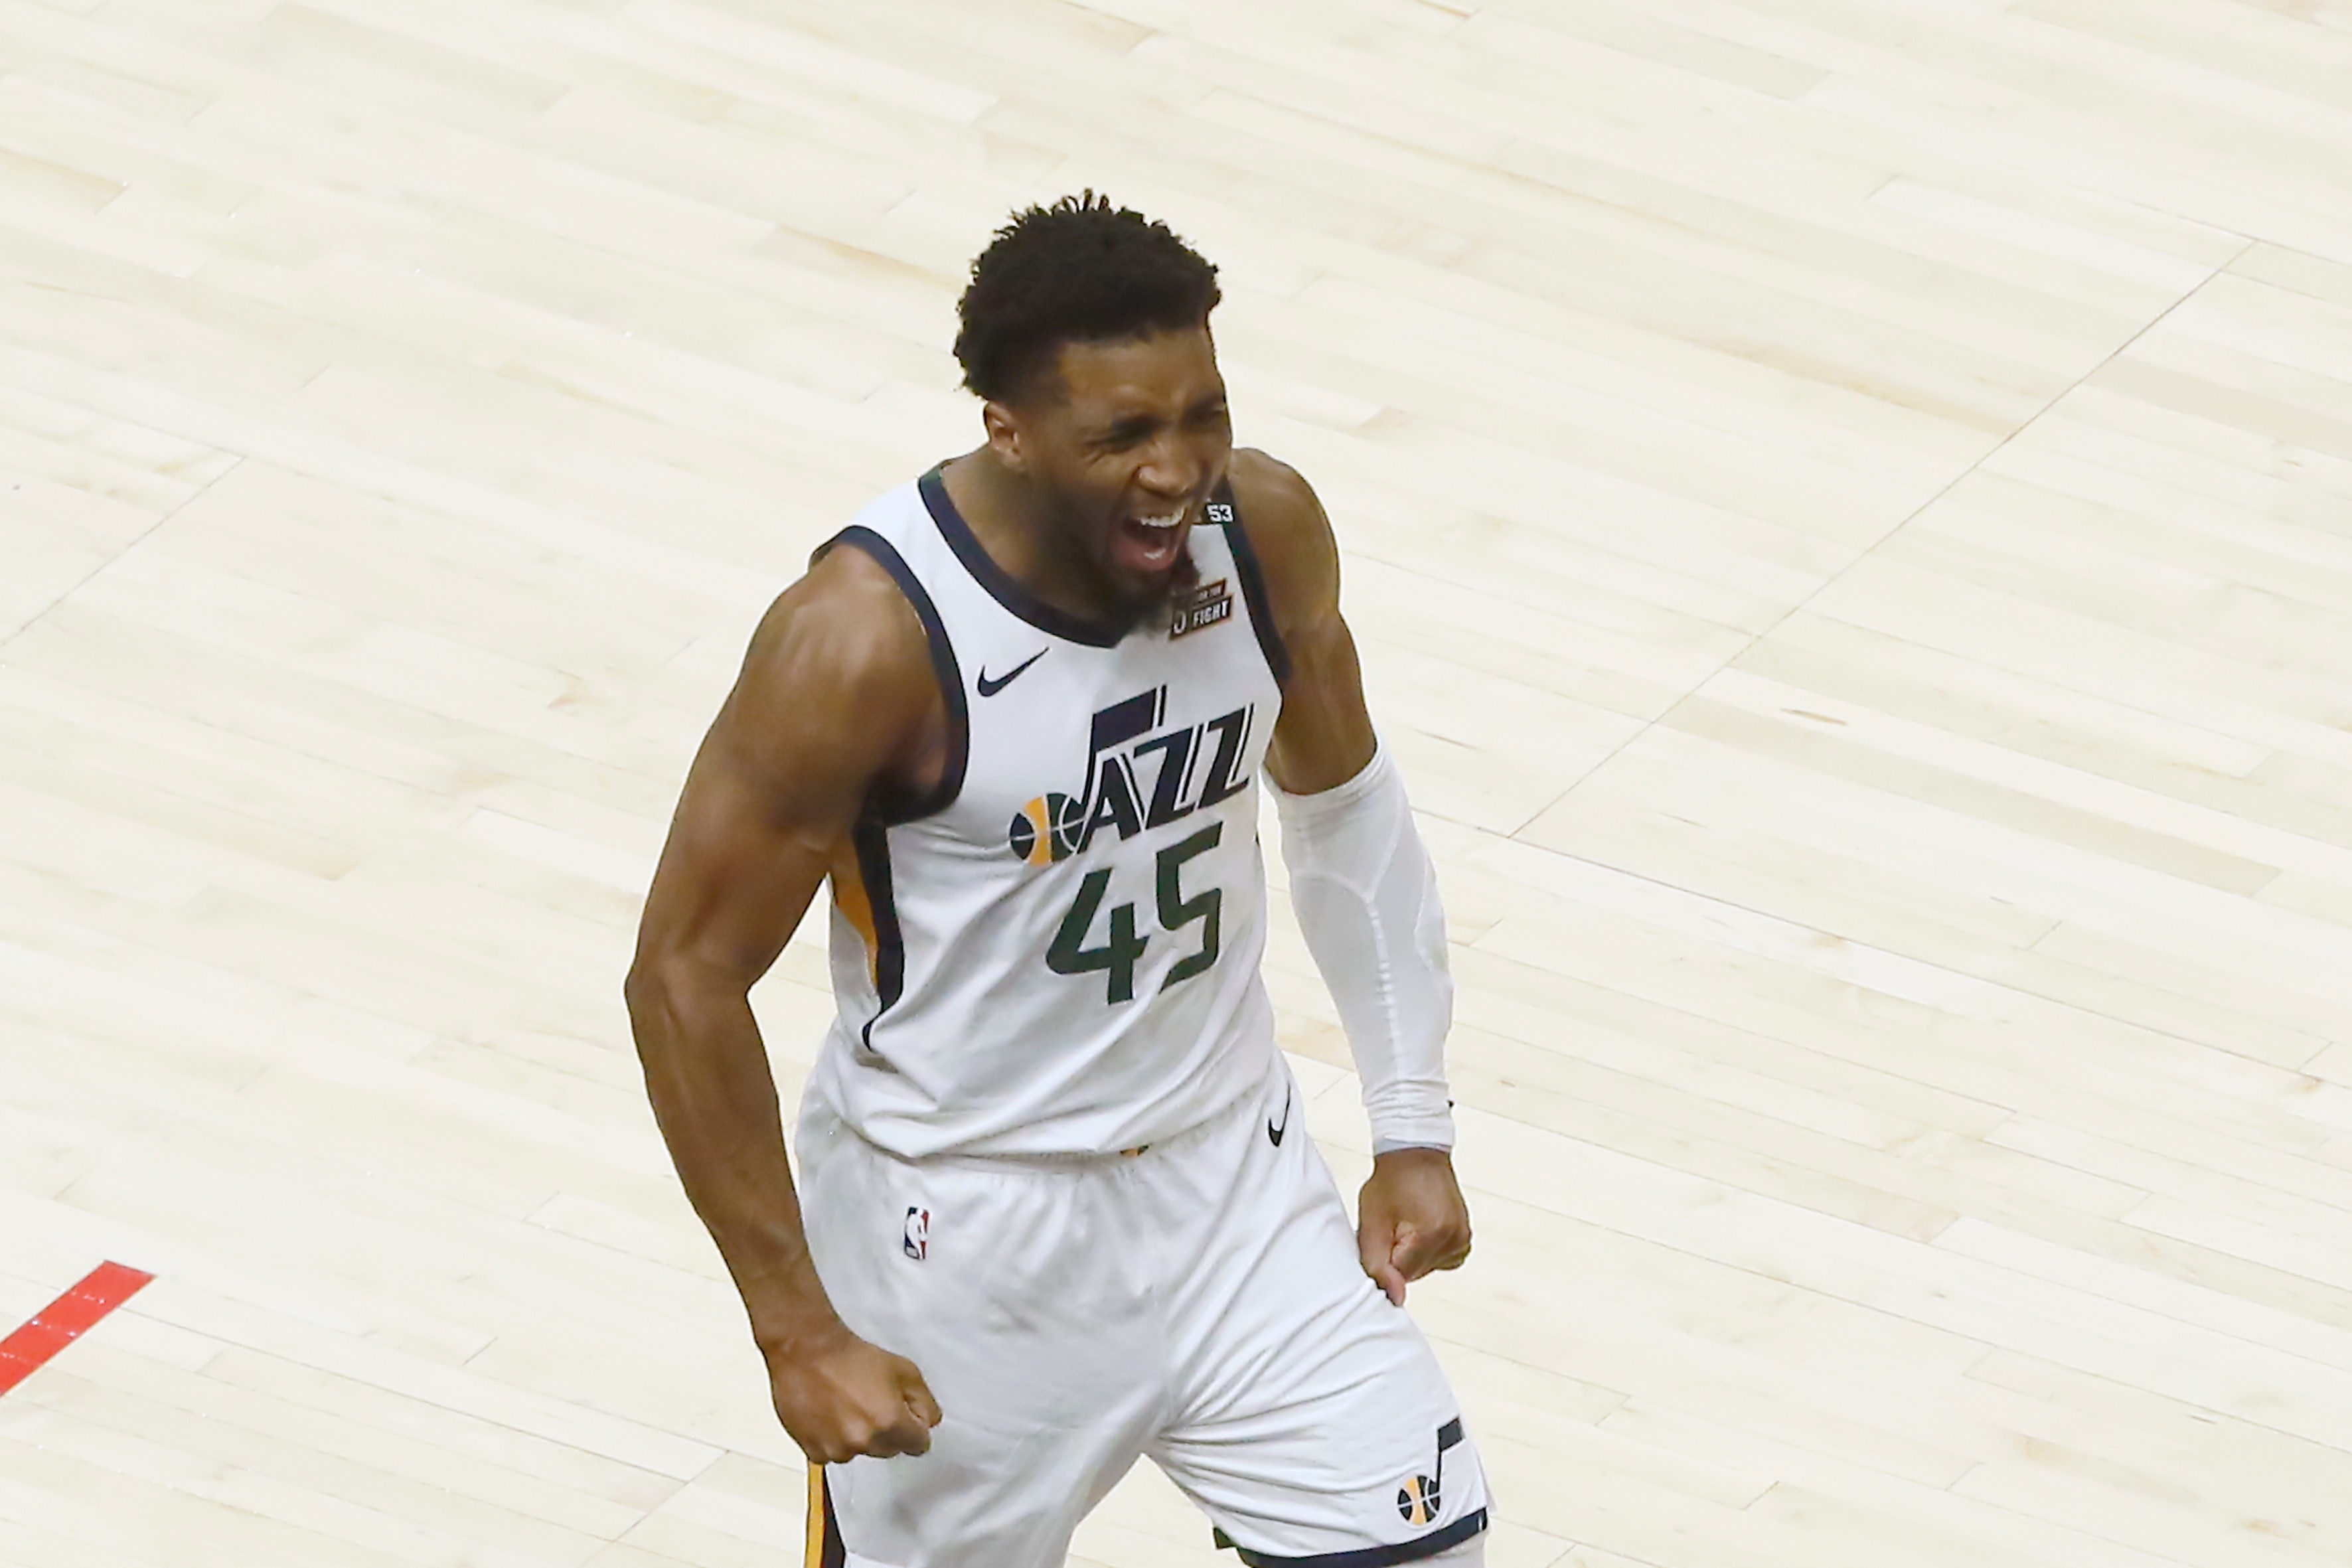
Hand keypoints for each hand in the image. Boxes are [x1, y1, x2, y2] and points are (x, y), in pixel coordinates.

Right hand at [762, 1316, 942, 1462]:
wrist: (805, 1352)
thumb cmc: (850, 1357)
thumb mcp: (904, 1368)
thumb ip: (925, 1401)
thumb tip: (929, 1422)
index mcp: (891, 1424)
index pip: (919, 1445)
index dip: (914, 1427)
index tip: (904, 1414)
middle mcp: (865, 1443)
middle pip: (889, 1449)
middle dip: (886, 1431)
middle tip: (871, 1402)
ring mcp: (838, 1450)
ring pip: (861, 1451)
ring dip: (858, 1436)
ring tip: (846, 1405)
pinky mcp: (815, 1452)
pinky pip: (834, 1453)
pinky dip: (834, 1439)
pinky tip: (828, 1414)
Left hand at [1357, 1147, 1472, 1305]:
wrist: (1416, 1154)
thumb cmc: (1391, 1182)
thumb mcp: (1373, 1222)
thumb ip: (1378, 1264)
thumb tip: (1395, 1299)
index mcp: (1432, 1235)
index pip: (1399, 1276)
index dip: (1383, 1258)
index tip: (1382, 1234)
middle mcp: (1454, 1241)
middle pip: (1413, 1274)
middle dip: (1397, 1257)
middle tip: (1393, 1225)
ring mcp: (1462, 1241)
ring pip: (1425, 1270)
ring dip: (1411, 1255)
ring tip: (1406, 1222)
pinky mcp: (1464, 1241)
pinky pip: (1438, 1262)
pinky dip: (1425, 1252)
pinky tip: (1419, 1228)